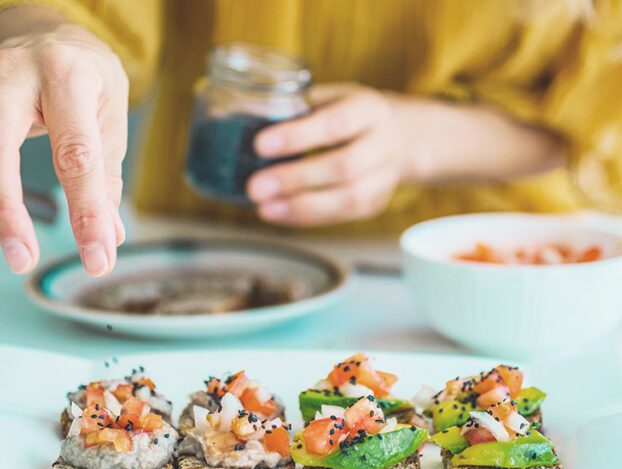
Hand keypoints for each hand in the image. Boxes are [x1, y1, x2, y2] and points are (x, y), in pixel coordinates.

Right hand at [0, 24, 126, 275]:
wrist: (56, 39)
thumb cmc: (86, 83)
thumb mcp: (111, 121)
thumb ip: (105, 180)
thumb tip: (104, 238)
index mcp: (67, 76)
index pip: (75, 152)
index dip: (86, 213)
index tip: (96, 257)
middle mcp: (13, 73)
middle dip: (3, 209)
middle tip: (21, 257)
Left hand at [246, 84, 409, 226]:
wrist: (398, 136)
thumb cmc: (348, 113)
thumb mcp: (326, 97)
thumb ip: (288, 106)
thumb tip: (223, 113)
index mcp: (369, 108)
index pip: (336, 123)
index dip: (299, 136)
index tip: (260, 145)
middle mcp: (383, 143)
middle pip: (344, 166)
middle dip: (296, 179)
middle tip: (254, 186)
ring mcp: (385, 176)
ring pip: (349, 198)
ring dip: (302, 206)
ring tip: (264, 207)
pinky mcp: (377, 202)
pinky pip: (344, 215)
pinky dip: (308, 217)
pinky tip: (279, 214)